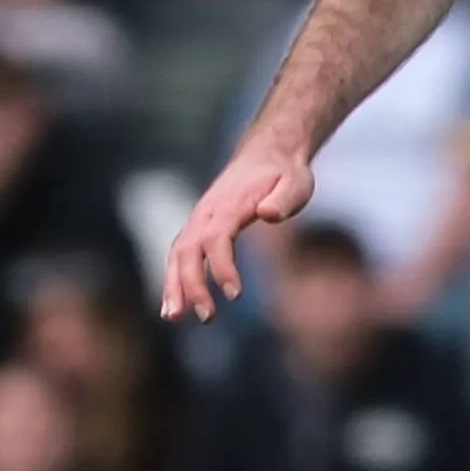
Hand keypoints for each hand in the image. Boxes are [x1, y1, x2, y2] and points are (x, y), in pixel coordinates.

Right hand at [162, 142, 314, 319]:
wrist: (268, 153)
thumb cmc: (284, 173)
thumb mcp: (296, 182)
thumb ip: (283, 200)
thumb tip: (268, 214)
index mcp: (229, 203)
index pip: (217, 238)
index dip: (222, 267)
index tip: (234, 295)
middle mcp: (206, 212)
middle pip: (189, 250)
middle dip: (191, 285)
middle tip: (206, 317)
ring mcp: (199, 219)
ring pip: (177, 254)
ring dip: (173, 286)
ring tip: (174, 317)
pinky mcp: (199, 228)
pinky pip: (180, 255)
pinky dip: (174, 279)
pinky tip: (177, 306)